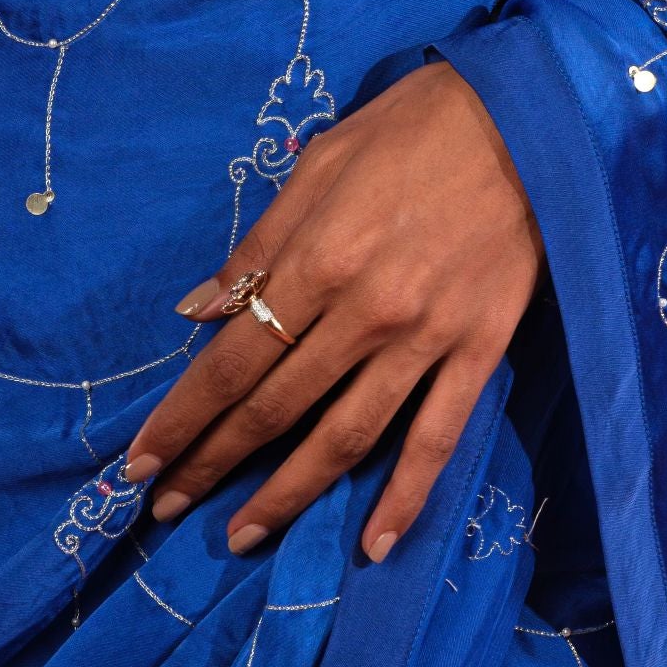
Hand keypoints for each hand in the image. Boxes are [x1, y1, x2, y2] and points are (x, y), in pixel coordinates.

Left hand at [123, 63, 540, 561]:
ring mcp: (426, 340)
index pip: (233, 361)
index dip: (182, 417)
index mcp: (319, 262)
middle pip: (277, 407)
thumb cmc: (410, 131)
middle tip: (166, 507)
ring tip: (242, 536)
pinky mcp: (480, 352)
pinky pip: (437, 438)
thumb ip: (259, 247)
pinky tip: (374, 545)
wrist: (526, 121)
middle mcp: (366, 312)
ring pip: (346, 438)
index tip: (139, 462)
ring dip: (288, 495)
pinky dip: (405, 497)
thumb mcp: (319, 166)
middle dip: (214, 463)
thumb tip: (199, 313)